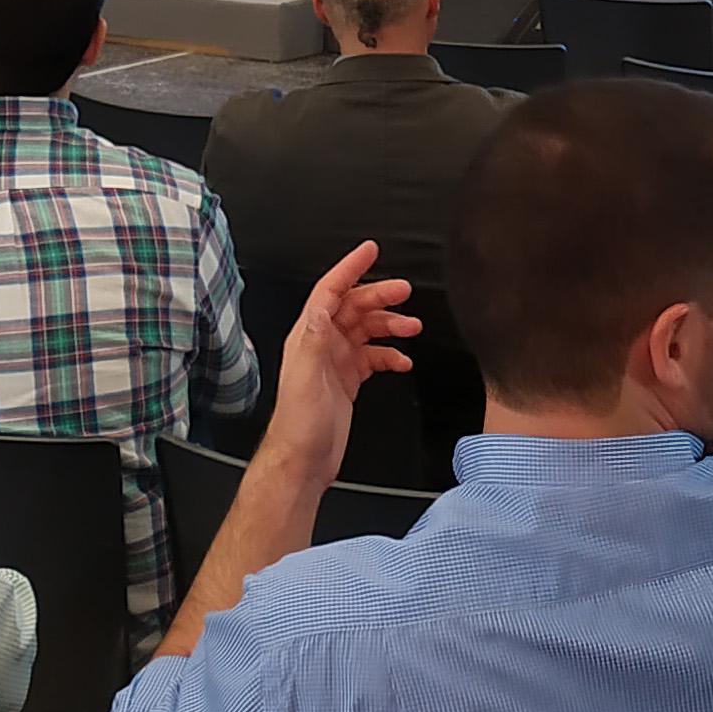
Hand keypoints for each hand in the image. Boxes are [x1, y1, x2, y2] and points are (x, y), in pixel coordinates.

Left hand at [258, 241, 419, 486]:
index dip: (349, 268)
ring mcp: (335, 362)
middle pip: (353, 307)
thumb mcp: (305, 378)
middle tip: (405, 291)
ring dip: (390, 325)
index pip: (330, 291)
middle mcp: (321, 345)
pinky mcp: (347, 380)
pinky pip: (373, 357)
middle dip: (380, 296)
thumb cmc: (300, 425)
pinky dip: (390, 354)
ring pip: (366, 330)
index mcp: (308, 338)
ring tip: (412, 327)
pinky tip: (402, 360)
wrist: (303, 461)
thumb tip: (322, 307)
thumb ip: (314, 341)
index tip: (369, 250)